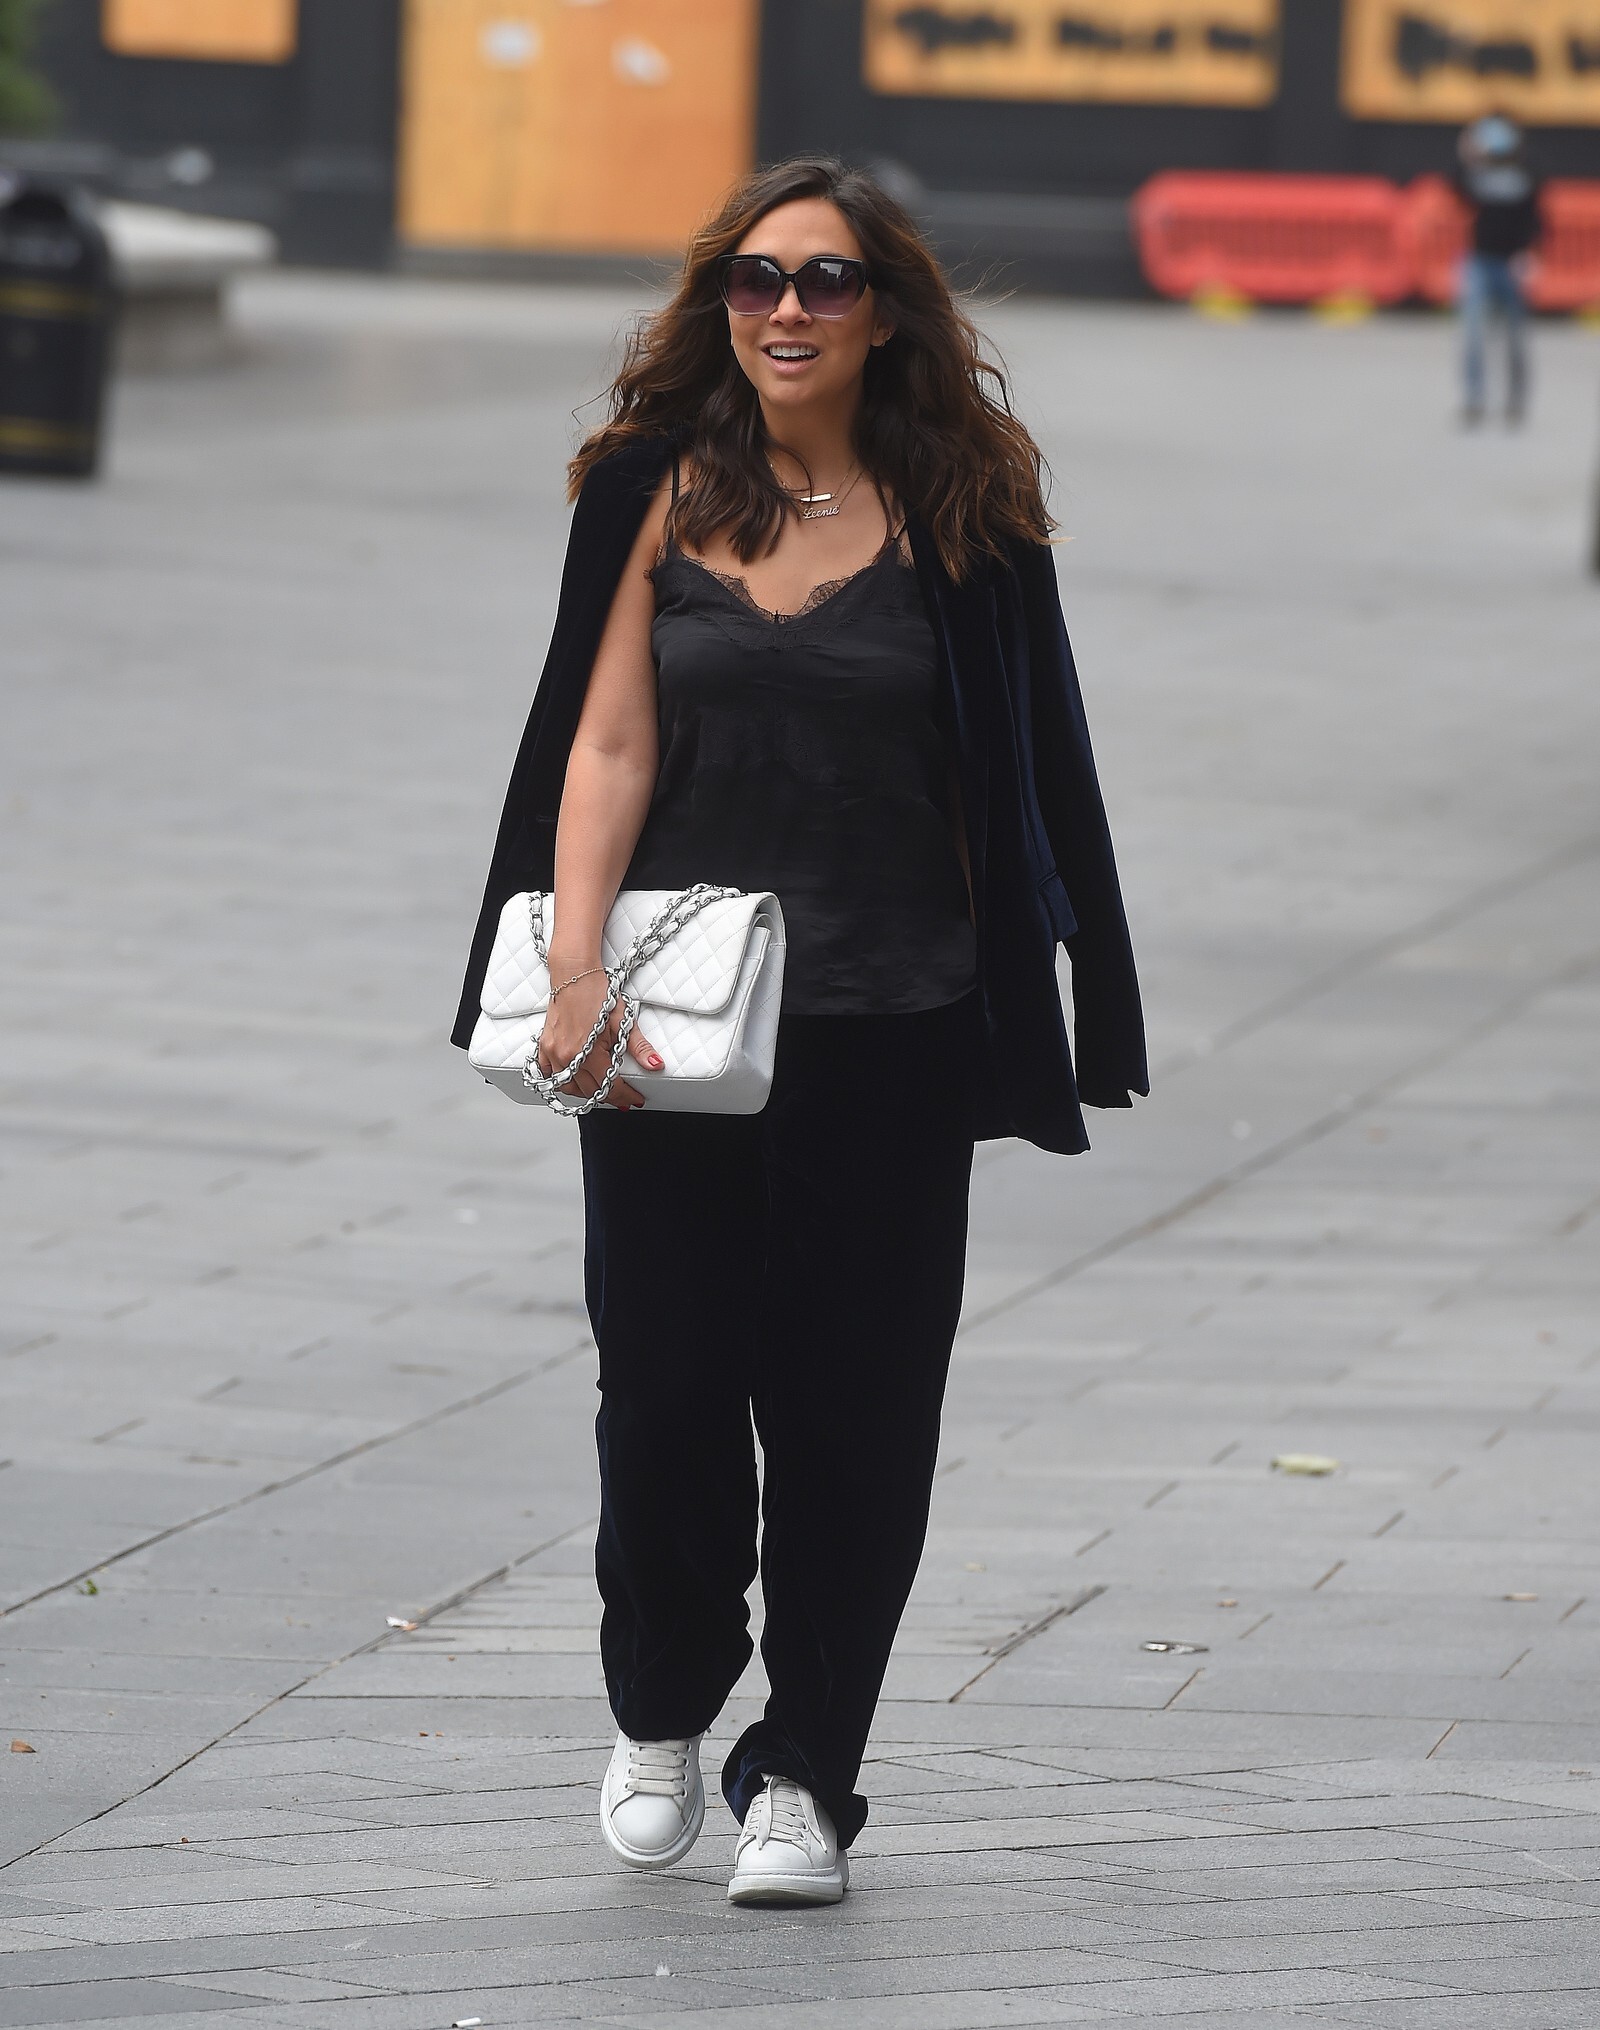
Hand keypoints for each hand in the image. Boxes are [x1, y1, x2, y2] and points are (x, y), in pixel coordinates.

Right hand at [535, 973, 662, 1111]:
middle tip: (622, 1097)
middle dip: (609, 1097)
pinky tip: (572, 1080)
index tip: (634, 1099)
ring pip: (568, 1087)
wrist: (575, 975)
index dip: (625, 1097)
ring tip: (600, 1089)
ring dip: (585, 1092)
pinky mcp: (544, 1046)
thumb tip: (655, 1064)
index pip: (609, 1086)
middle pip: (589, 1091)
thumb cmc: (597, 993)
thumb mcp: (624, 1021)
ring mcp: (553, 1053)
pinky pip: (548, 1075)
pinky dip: (561, 1081)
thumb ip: (639, 1047)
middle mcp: (567, 1056)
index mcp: (588, 1053)